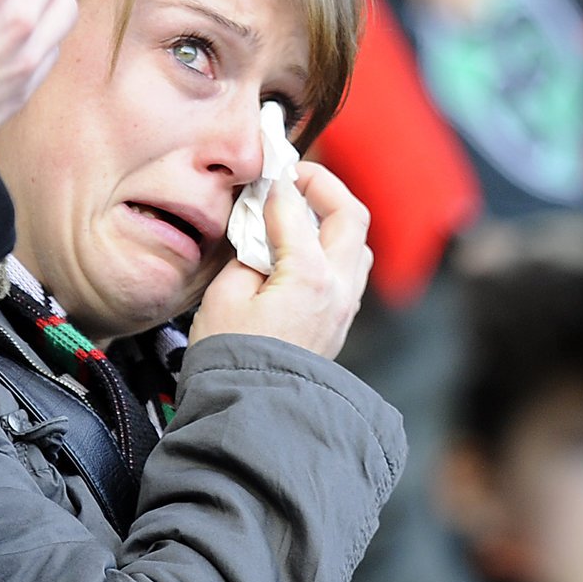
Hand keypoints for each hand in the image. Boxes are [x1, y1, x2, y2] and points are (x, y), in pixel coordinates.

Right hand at [189, 160, 371, 358]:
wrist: (254, 411)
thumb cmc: (232, 358)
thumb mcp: (225, 295)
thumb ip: (247, 253)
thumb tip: (259, 233)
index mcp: (311, 274)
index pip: (295, 209)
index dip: (275, 184)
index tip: (262, 170)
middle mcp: (340, 287)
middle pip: (350, 216)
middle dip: (324, 187)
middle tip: (293, 177)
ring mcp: (345, 307)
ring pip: (357, 245)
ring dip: (334, 219)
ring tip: (301, 213)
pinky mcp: (340, 323)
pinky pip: (349, 272)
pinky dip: (332, 249)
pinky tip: (304, 251)